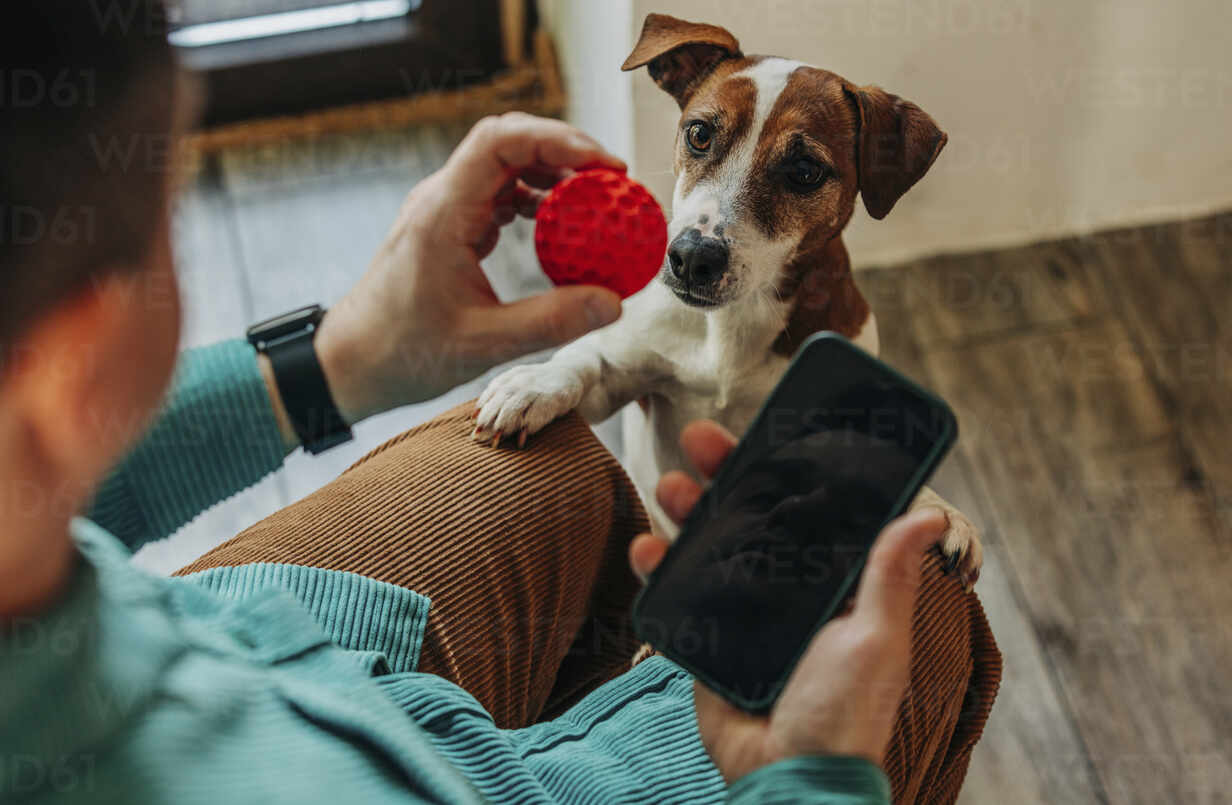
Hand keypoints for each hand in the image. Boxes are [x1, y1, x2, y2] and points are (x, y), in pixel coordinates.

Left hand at [314, 113, 626, 424]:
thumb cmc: (402, 351)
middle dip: (565, 151)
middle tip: (613, 181)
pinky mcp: (449, 228)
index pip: (501, 141)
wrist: (350, 363)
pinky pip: (499, 197)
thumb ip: (551, 321)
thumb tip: (611, 304)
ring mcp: (444, 211)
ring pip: (506, 167)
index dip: (559, 140)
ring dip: (552, 176)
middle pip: (509, 143)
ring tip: (596, 203)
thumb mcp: (484, 342)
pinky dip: (535, 203)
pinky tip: (561, 228)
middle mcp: (441, 199)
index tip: (604, 168)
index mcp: (443, 212)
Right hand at [629, 421, 948, 781]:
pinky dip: (656, 567)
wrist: (789, 777)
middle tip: (700, 440)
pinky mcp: (703, 638)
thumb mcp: (875, 638)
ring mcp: (739, 611)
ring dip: (685, 511)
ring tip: (670, 486)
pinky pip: (676, 593)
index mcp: (827, 583)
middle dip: (722, 476)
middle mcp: (782, 589)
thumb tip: (928, 516)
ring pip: (706, 545)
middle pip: (747, 517)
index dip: (779, 470)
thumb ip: (888, 575)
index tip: (760, 433)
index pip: (801, 511)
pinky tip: (647, 546)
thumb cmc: (844, 712)